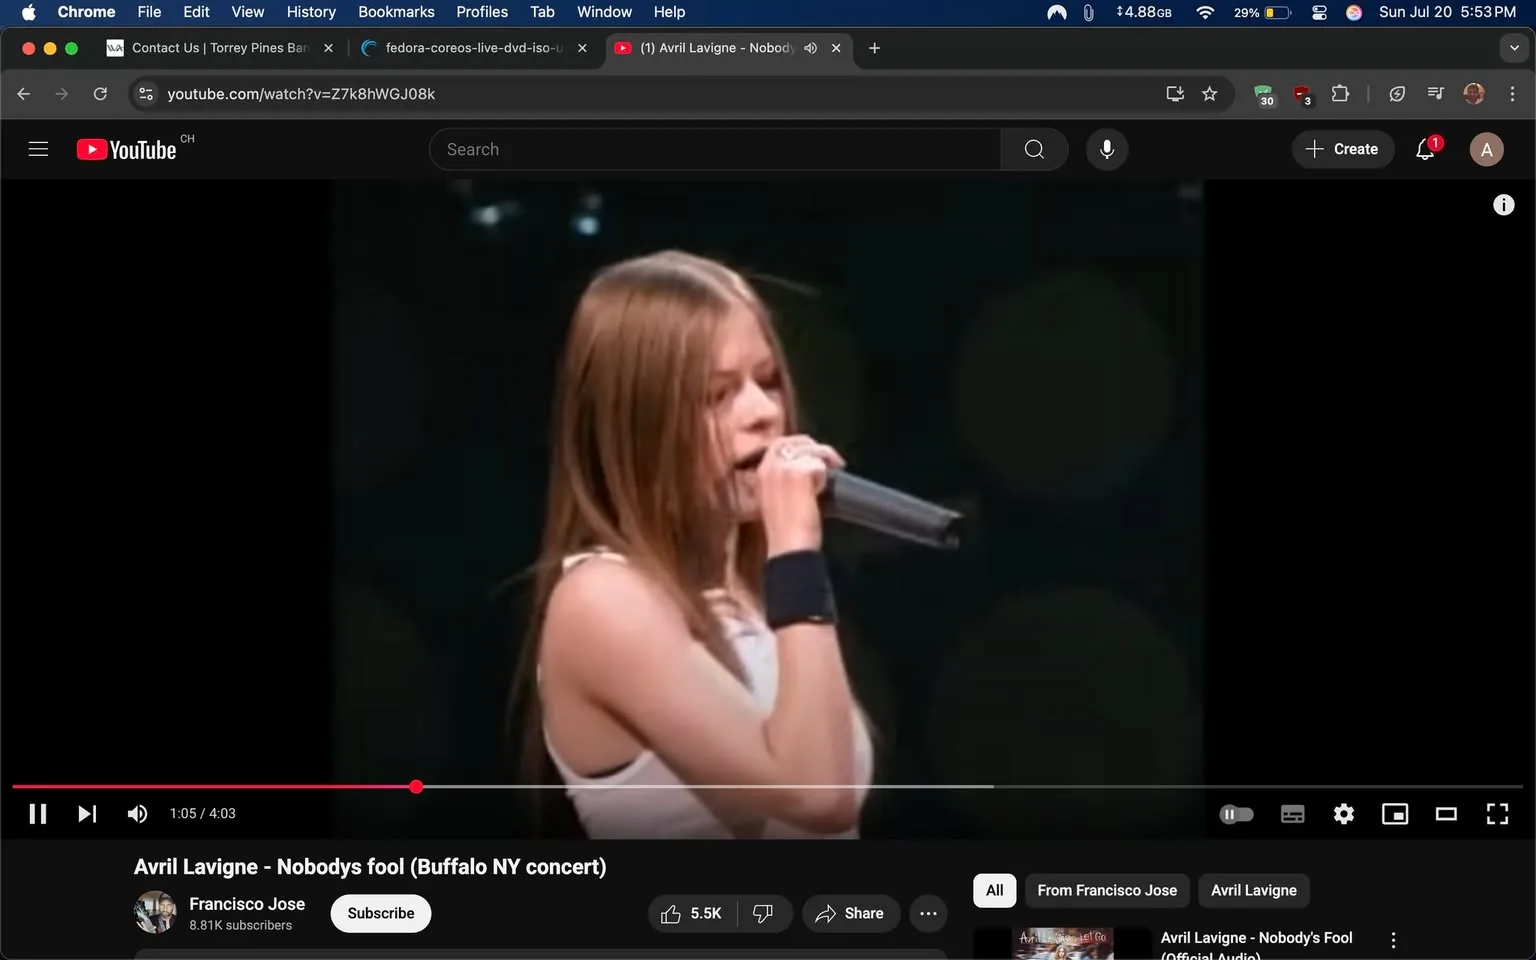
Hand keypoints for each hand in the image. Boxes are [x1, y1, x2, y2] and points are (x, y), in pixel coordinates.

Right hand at [756, 435, 844, 554]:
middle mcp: (770, 466)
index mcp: (761, 473)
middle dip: (815, 447)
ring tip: (835, 472)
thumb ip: (782, 482)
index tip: (811, 453)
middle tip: (832, 459)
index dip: (797, 445)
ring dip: (826, 459)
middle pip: (795, 441)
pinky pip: (820, 463)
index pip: (778, 445)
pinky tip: (824, 490)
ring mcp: (785, 468)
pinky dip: (826, 475)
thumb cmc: (785, 532)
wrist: (789, 547)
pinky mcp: (802, 472)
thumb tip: (803, 469)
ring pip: (811, 450)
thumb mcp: (774, 501)